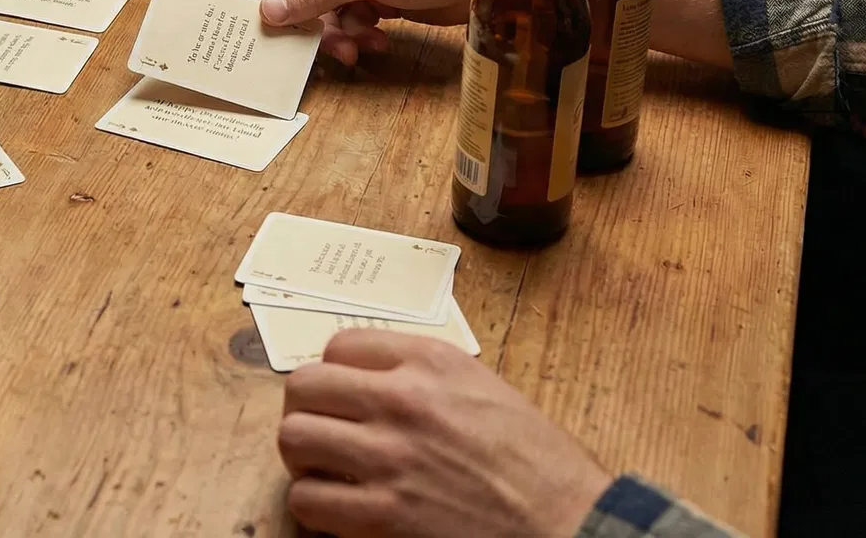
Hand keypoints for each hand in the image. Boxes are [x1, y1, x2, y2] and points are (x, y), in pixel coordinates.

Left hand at [279, 331, 610, 537]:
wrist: (572, 523)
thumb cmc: (540, 464)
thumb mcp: (485, 391)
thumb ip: (426, 377)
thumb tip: (371, 380)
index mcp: (431, 362)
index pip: (341, 345)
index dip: (335, 374)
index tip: (343, 396)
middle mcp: (403, 400)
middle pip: (304, 386)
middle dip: (307, 411)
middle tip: (324, 433)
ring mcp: (389, 458)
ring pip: (294, 438)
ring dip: (304, 458)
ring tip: (326, 470)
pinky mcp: (383, 514)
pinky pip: (308, 499)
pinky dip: (314, 506)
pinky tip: (338, 508)